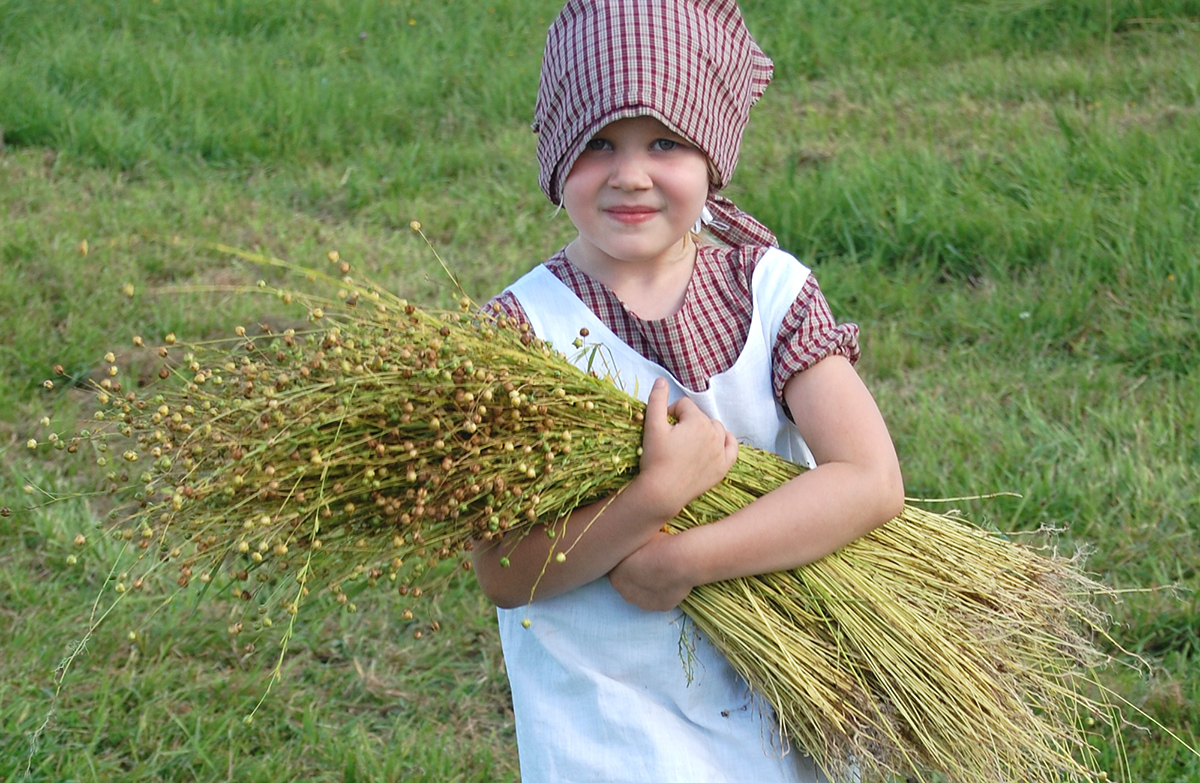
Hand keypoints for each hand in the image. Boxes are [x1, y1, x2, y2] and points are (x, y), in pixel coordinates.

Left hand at [609, 532, 692, 610]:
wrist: (679, 561)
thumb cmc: (656, 545)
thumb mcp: (636, 539)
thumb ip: (629, 547)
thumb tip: (630, 543)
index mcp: (615, 577)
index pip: (617, 570)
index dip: (627, 561)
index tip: (637, 554)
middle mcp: (626, 594)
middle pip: (629, 584)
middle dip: (636, 575)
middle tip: (650, 561)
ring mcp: (644, 603)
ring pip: (644, 594)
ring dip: (649, 585)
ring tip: (662, 570)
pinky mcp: (662, 607)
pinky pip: (661, 598)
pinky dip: (665, 590)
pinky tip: (672, 578)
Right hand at [633, 378, 738, 520]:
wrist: (662, 492)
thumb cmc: (655, 459)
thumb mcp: (652, 426)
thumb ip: (656, 400)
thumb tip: (661, 380)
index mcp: (697, 421)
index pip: (684, 405)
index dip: (670, 413)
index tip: (661, 427)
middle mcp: (714, 433)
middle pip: (700, 417)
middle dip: (687, 422)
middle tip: (672, 438)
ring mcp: (721, 451)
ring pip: (716, 430)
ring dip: (704, 431)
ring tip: (689, 443)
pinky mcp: (723, 467)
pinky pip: (732, 447)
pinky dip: (726, 442)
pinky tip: (717, 444)